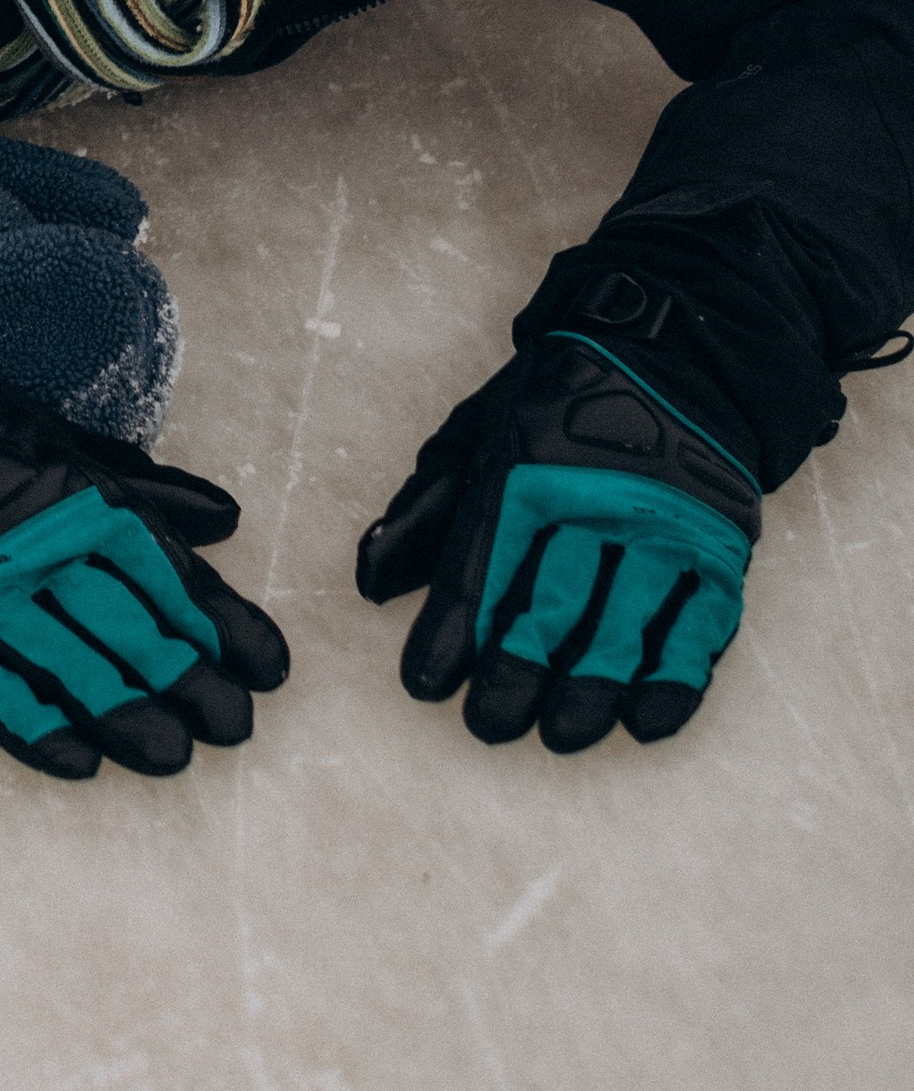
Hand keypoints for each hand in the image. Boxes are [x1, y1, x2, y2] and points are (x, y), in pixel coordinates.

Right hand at [0, 357, 288, 779]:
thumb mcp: (63, 442)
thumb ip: (145, 490)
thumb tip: (227, 518)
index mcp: (76, 499)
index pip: (166, 573)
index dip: (223, 625)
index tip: (268, 669)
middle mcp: (36, 549)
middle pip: (127, 627)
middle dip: (189, 680)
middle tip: (235, 726)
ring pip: (68, 668)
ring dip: (126, 715)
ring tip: (175, 755)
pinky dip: (36, 729)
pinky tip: (83, 762)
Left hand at [357, 332, 758, 752]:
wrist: (675, 357)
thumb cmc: (557, 406)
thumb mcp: (478, 433)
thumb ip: (427, 509)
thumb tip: (372, 580)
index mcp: (523, 468)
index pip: (478, 567)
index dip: (448, 634)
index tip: (425, 683)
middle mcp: (594, 498)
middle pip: (548, 607)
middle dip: (515, 674)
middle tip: (491, 723)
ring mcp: (662, 525)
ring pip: (621, 627)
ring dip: (588, 690)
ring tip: (560, 732)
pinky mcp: (718, 546)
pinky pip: (698, 626)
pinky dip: (673, 680)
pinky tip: (644, 718)